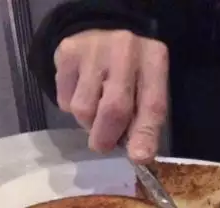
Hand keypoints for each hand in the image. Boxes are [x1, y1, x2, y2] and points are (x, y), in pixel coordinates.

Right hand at [54, 29, 168, 161]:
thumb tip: (138, 156)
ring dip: (87, 122)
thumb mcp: (146, 93)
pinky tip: (80, 91)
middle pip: (114, 108)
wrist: (99, 38)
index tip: (138, 157)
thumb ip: (144, 123)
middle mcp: (126, 48)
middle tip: (103, 145)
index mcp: (154, 59)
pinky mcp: (68, 52)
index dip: (145, 134)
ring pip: (84, 108)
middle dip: (107, 136)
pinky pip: (65, 99)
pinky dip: (69, 106)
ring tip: (94, 110)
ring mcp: (95, 48)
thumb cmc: (130, 75)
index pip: (152, 104)